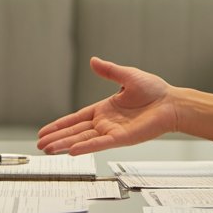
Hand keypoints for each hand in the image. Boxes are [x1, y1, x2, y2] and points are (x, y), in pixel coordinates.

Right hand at [36, 57, 178, 154]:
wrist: (172, 103)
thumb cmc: (155, 91)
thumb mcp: (127, 76)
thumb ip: (109, 71)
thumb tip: (93, 60)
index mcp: (104, 109)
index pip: (75, 119)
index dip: (59, 125)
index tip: (45, 132)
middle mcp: (105, 122)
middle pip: (75, 132)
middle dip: (56, 138)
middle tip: (40, 145)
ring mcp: (112, 131)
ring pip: (83, 139)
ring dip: (65, 144)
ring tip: (48, 150)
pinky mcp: (122, 138)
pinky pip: (100, 144)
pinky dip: (86, 147)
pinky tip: (72, 151)